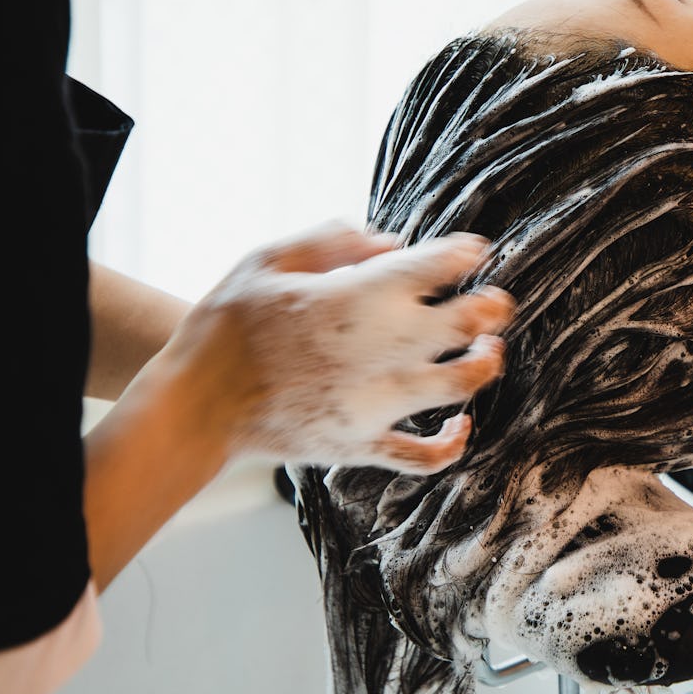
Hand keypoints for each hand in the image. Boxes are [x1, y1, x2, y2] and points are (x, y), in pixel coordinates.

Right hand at [171, 222, 512, 473]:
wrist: (194, 404)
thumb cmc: (226, 325)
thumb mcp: (268, 260)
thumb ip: (332, 240)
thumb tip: (389, 239)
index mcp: (360, 294)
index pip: (438, 265)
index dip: (464, 253)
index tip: (473, 251)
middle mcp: (383, 347)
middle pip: (468, 322)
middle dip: (491, 307)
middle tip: (498, 301)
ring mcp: (379, 402)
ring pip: (462, 384)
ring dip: (485, 365)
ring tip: (491, 352)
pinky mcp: (366, 445)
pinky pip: (427, 454)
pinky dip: (453, 442)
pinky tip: (461, 425)